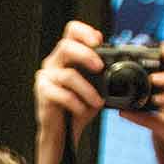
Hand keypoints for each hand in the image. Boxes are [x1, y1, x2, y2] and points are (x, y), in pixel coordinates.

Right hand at [31, 19, 106, 143]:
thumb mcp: (96, 86)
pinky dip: (76, 103)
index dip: (85, 32)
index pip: (71, 31)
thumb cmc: (79, 107)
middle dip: (86, 55)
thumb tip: (120, 60)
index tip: (99, 41)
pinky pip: (62, 94)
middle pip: (66, 46)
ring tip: (98, 102)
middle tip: (100, 68)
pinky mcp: (42, 93)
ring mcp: (46, 77)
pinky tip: (82, 110)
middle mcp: (54, 62)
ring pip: (68, 75)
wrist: (63, 132)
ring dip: (88, 90)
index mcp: (67, 55)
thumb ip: (103, 71)